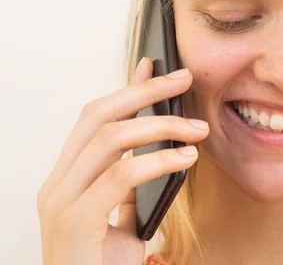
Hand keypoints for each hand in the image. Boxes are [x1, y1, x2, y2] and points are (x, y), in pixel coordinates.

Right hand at [37, 58, 207, 264]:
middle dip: (143, 92)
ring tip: (197, 129)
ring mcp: (61, 201)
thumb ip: (127, 185)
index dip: (126, 89)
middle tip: (183, 80)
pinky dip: (159, 162)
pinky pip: (121, 177)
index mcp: (67, 177)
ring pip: (110, 139)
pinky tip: (188, 160)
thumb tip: (156, 151)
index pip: (94, 118)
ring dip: (160, 127)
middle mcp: (57, 183)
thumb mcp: (119, 216)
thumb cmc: (104, 264)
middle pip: (98, 116)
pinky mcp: (75, 222)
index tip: (154, 66)